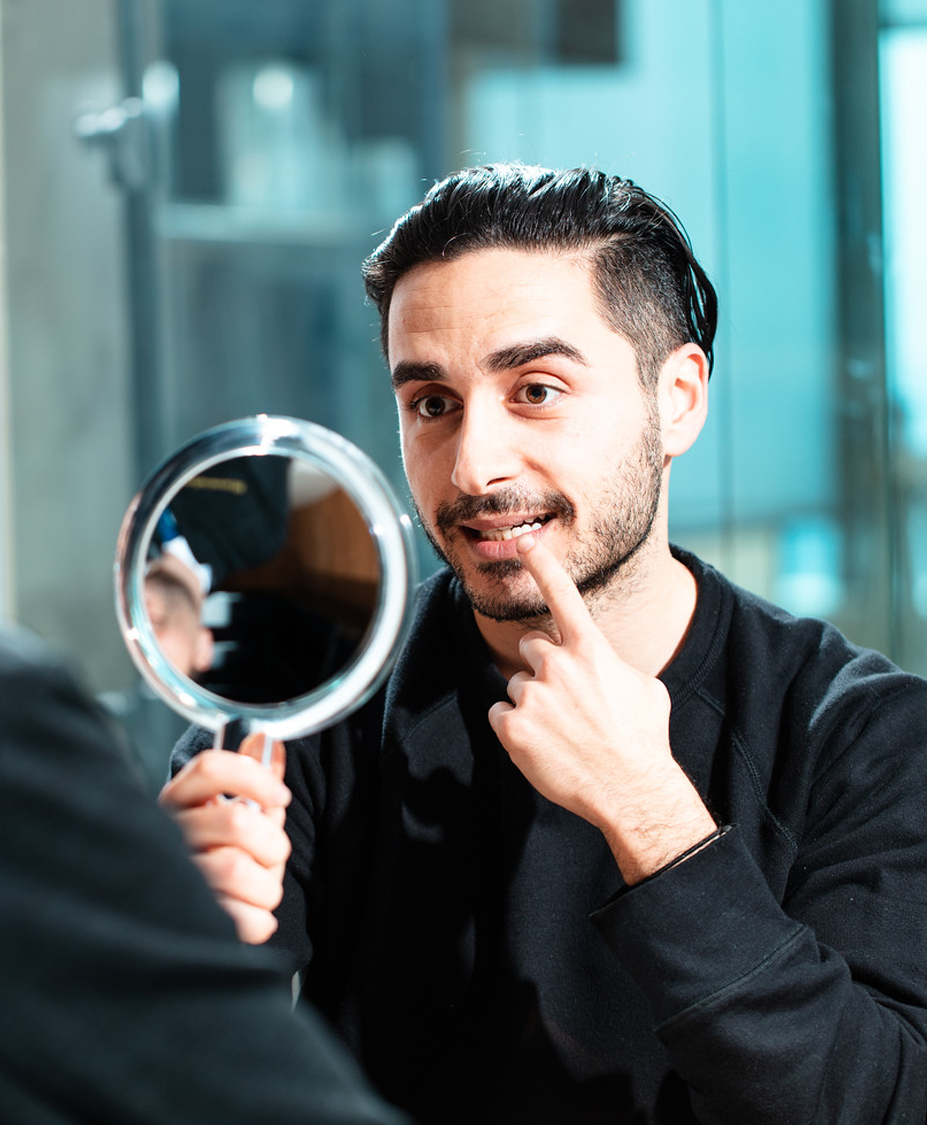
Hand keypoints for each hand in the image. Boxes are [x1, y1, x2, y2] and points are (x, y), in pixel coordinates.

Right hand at [159, 733, 291, 942]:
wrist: (189, 922)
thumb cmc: (219, 858)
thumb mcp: (237, 812)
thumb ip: (256, 779)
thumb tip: (269, 740)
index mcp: (179, 801)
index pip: (210, 769)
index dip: (253, 777)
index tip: (280, 796)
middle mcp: (168, 836)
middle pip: (236, 821)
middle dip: (272, 843)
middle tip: (271, 855)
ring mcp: (171, 878)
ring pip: (235, 869)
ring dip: (266, 885)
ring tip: (259, 889)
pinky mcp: (182, 921)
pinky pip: (236, 919)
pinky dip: (258, 920)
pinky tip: (250, 915)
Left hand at [487, 534, 715, 884]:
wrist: (631, 791)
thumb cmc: (643, 739)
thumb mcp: (642, 686)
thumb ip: (610, 662)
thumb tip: (598, 660)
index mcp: (591, 650)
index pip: (562, 595)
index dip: (542, 564)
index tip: (526, 542)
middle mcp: (557, 666)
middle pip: (531, 647)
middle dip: (543, 666)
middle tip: (567, 698)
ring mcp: (532, 696)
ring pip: (516, 684)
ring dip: (532, 701)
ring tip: (562, 729)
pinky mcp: (512, 728)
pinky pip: (500, 713)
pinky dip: (516, 728)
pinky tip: (543, 744)